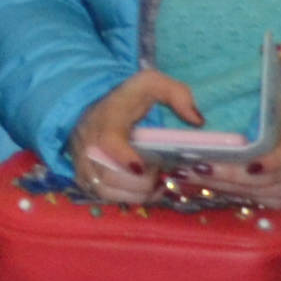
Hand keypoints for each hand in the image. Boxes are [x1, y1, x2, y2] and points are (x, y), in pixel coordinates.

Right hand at [66, 68, 205, 202]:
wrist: (90, 104)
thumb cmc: (127, 98)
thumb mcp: (152, 83)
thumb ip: (177, 94)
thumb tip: (197, 121)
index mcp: (106, 118)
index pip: (108, 141)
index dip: (125, 158)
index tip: (144, 166)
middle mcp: (88, 143)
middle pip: (109, 174)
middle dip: (141, 181)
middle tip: (160, 174)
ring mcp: (82, 162)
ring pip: (106, 189)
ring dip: (135, 192)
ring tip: (155, 183)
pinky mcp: (84, 176)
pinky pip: (104, 196)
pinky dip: (127, 197)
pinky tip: (143, 189)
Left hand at [169, 43, 280, 211]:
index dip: (270, 163)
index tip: (250, 165)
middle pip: (259, 181)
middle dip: (226, 175)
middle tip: (192, 166)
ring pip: (250, 194)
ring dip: (218, 186)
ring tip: (184, 174)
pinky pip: (250, 201)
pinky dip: (225, 194)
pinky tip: (197, 185)